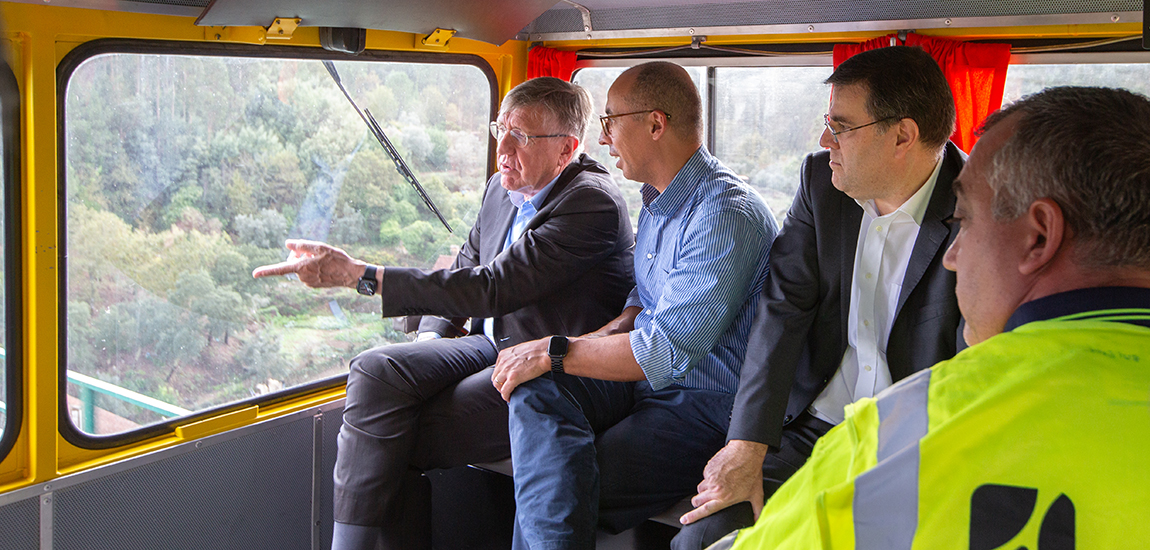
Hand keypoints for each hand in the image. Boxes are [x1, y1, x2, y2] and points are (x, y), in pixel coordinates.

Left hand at [251, 239, 365, 288]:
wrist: (350, 274)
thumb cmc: (337, 259)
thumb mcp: (320, 247)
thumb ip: (301, 245)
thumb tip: (287, 244)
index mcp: (302, 268)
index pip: (280, 269)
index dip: (266, 271)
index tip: (254, 274)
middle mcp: (303, 277)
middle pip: (292, 264)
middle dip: (297, 256)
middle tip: (311, 251)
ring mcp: (308, 282)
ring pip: (300, 268)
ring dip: (306, 262)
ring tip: (322, 260)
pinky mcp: (314, 285)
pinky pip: (307, 273)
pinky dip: (312, 268)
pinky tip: (324, 266)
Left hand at [491, 337, 552, 400]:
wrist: (545, 352)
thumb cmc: (537, 350)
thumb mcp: (520, 350)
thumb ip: (514, 357)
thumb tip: (517, 363)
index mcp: (504, 354)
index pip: (496, 369)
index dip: (500, 376)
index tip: (505, 380)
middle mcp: (503, 362)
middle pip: (495, 377)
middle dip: (499, 384)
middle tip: (506, 388)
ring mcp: (507, 370)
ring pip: (497, 385)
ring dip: (502, 390)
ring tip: (508, 393)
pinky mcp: (513, 378)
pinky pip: (505, 391)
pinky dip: (506, 396)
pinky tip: (509, 398)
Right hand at [680, 440, 769, 524]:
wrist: (746, 453)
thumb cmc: (752, 473)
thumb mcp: (756, 494)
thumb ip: (757, 510)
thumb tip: (757, 522)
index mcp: (725, 498)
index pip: (705, 510)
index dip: (693, 516)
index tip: (683, 520)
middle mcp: (715, 489)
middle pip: (697, 500)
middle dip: (698, 502)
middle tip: (704, 501)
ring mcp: (710, 478)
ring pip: (700, 489)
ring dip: (705, 490)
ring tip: (718, 486)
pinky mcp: (708, 468)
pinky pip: (704, 477)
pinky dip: (710, 478)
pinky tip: (720, 475)